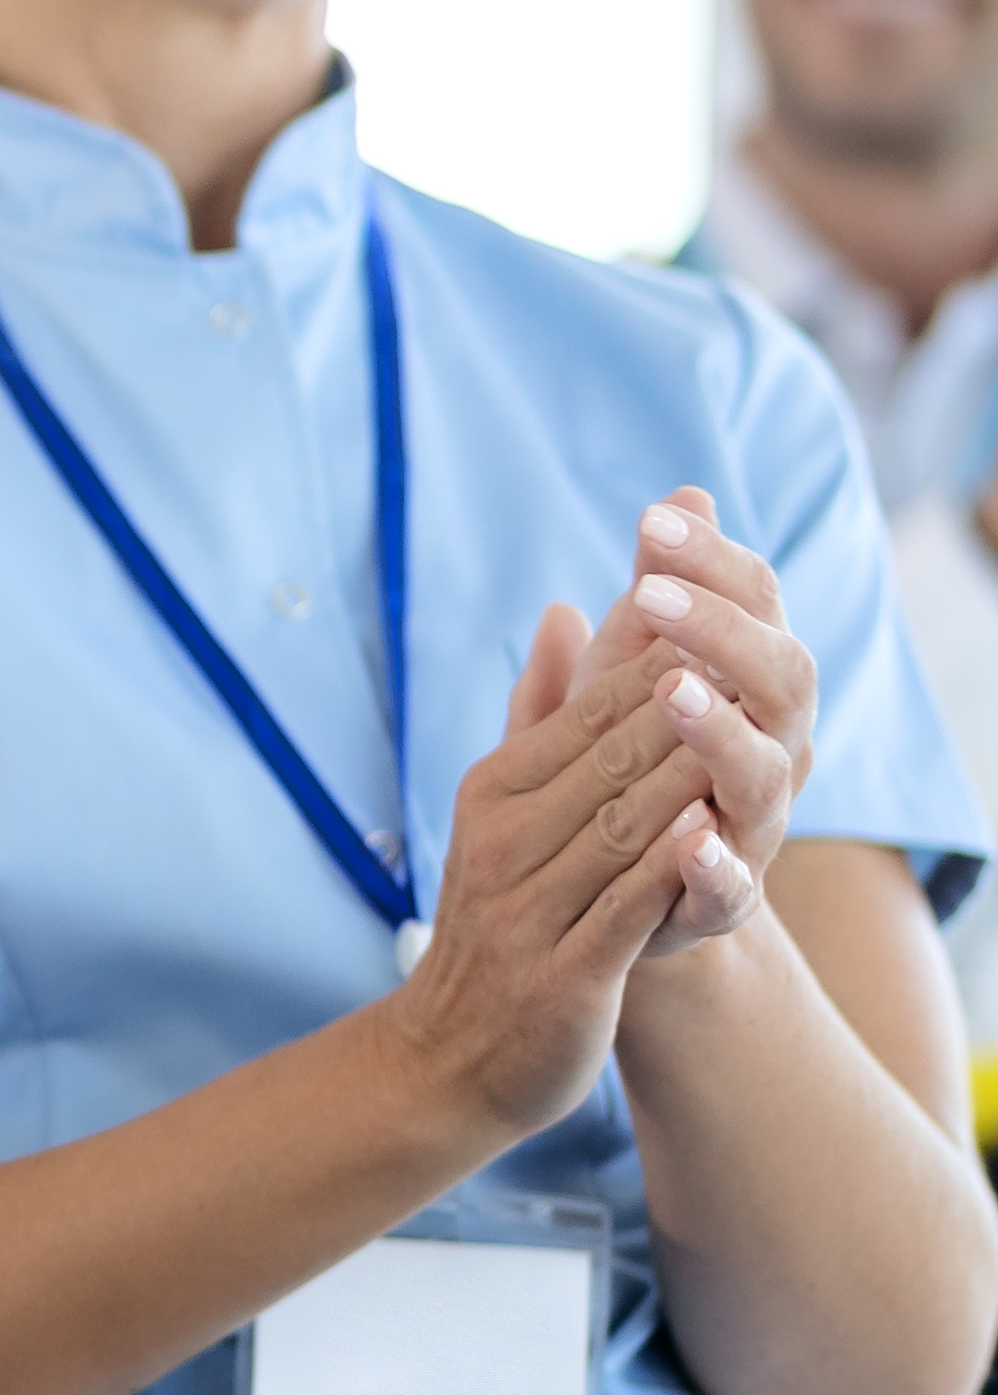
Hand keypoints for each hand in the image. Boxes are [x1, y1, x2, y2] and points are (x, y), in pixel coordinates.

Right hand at [375, 597, 729, 1138]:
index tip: (725, 619)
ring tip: (756, 726)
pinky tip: (714, 830)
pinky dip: (670, 866)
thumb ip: (540, 711)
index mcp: (495, 792)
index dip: (659, 664)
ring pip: (625, 823)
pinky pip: (626, 906)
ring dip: (690, 773)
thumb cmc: (498, 921)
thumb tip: (564, 611)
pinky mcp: (564, 973)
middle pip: (612, 758)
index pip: (587, 712)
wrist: (452, 1054)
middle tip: (759, 654)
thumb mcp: (505, 806)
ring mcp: (529, 908)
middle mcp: (506, 841)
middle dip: (687, 705)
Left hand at [571, 488, 808, 920]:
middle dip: (723, 631)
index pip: (755, 603)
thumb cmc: (620, 761)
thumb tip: (680, 497)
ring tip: (672, 690)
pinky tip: (688, 840)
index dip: (712, 559)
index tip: (652, 519)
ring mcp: (753, 820)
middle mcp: (771, 744)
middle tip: (652, 594)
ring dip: (720, 730)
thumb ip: (650, 598)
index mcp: (749, 683)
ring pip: (765, 772)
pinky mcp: (725, 897)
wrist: (611, 891)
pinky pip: (733, 884)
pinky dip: (713, 863)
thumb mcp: (619, 675)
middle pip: (783, 675)